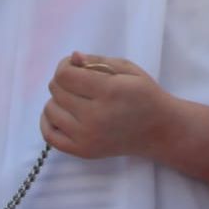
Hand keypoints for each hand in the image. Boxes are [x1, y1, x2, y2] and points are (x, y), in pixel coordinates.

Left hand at [40, 52, 173, 159]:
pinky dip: (49, 122)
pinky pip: (49, 136)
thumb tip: (73, 57)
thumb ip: (98, 60)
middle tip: (81, 82)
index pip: (65, 74)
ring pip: (50, 110)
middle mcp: (95, 116)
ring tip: (76, 98)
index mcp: (108, 91)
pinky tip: (61, 114)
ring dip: (58, 100)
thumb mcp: (128, 69)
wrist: (159, 130)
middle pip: (56, 90)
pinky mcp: (83, 151)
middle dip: (65, 80)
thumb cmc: (145, 95)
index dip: (66, 64)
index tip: (76, 65)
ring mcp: (87, 137)